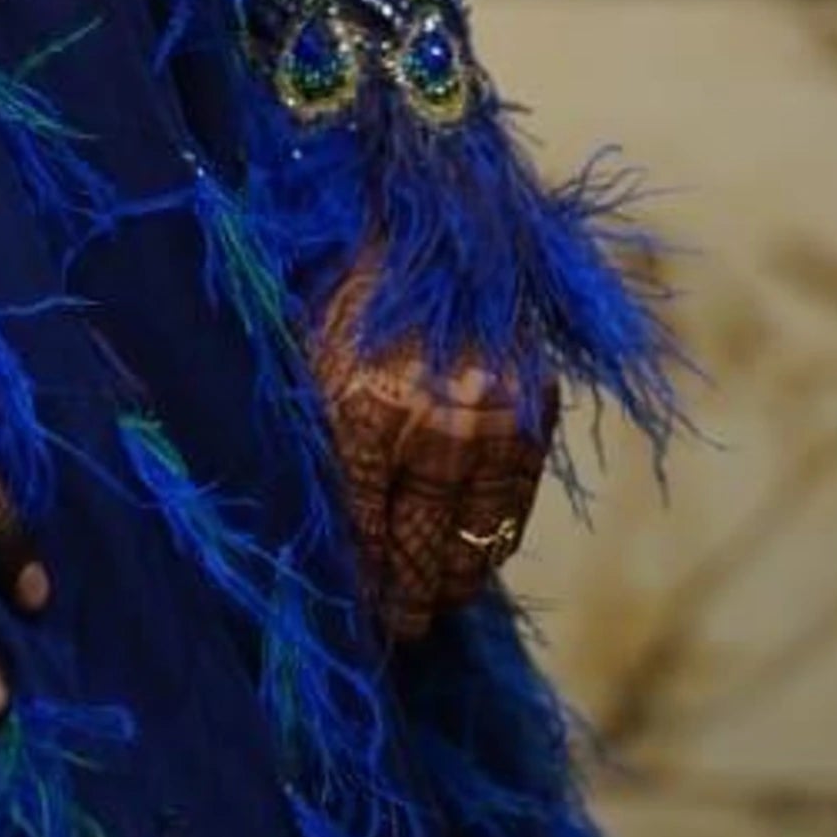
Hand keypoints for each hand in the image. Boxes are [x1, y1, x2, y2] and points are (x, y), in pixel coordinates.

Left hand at [309, 260, 554, 642]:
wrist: (425, 207)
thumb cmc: (340, 284)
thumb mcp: (302, 357)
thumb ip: (311, 443)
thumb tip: (313, 534)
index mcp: (366, 408)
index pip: (365, 537)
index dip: (358, 587)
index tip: (349, 621)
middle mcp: (438, 423)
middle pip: (422, 554)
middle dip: (405, 602)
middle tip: (394, 629)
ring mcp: (495, 419)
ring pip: (475, 542)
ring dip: (451, 585)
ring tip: (429, 607)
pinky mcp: (534, 407)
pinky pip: (515, 506)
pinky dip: (491, 544)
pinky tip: (471, 564)